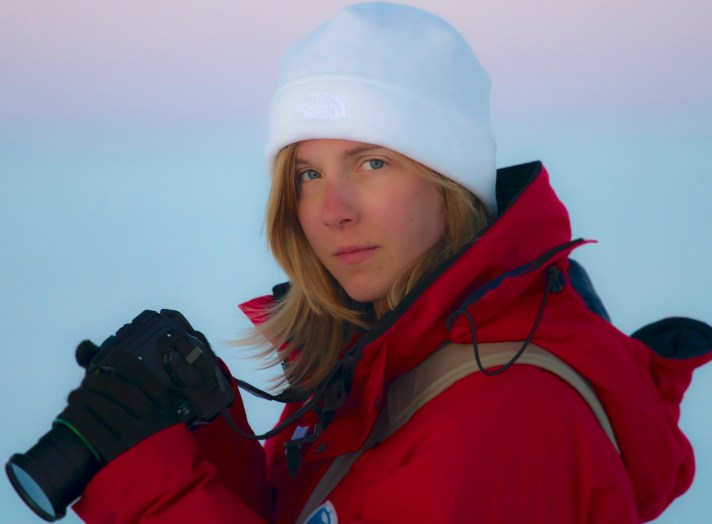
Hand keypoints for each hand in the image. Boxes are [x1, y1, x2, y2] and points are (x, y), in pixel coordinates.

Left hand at [56, 339, 183, 463]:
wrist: (173, 481)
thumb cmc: (164, 446)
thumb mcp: (166, 418)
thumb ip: (150, 399)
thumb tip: (121, 375)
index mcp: (164, 404)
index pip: (141, 373)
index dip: (120, 362)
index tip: (109, 359)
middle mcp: (151, 415)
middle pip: (119, 388)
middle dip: (97, 381)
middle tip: (87, 382)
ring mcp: (135, 433)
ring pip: (104, 407)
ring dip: (84, 398)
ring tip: (75, 396)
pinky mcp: (118, 453)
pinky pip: (93, 430)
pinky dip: (78, 419)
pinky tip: (70, 413)